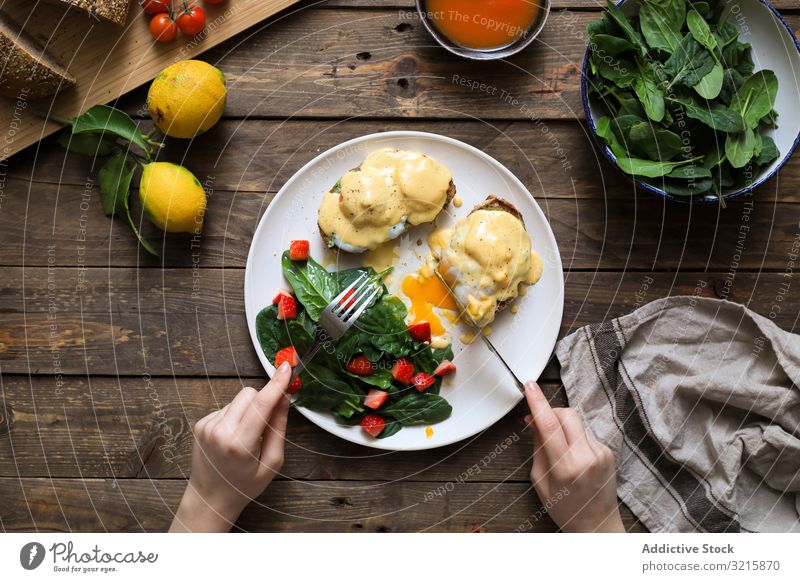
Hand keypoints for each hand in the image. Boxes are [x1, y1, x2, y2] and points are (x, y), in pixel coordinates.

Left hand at [169, 362, 291, 531]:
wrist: (210, 498)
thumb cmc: (244, 485)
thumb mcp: (272, 462)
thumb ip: (278, 427)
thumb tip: (284, 397)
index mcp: (240, 444)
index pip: (262, 404)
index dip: (276, 384)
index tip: (287, 367)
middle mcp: (220, 431)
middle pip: (249, 394)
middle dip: (262, 401)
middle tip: (265, 424)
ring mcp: (207, 426)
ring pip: (238, 399)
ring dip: (248, 410)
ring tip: (247, 437)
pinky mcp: (201, 423)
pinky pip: (227, 407)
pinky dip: (236, 417)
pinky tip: (234, 437)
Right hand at [524, 381, 623, 532]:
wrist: (597, 526)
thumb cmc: (564, 508)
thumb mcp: (540, 481)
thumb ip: (538, 447)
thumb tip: (533, 419)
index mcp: (565, 467)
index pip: (549, 424)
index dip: (538, 402)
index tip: (530, 386)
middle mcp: (586, 457)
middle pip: (567, 414)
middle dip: (552, 411)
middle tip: (541, 421)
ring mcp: (601, 453)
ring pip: (577, 422)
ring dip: (563, 425)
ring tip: (558, 446)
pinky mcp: (609, 452)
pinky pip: (586, 433)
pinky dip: (575, 437)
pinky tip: (573, 456)